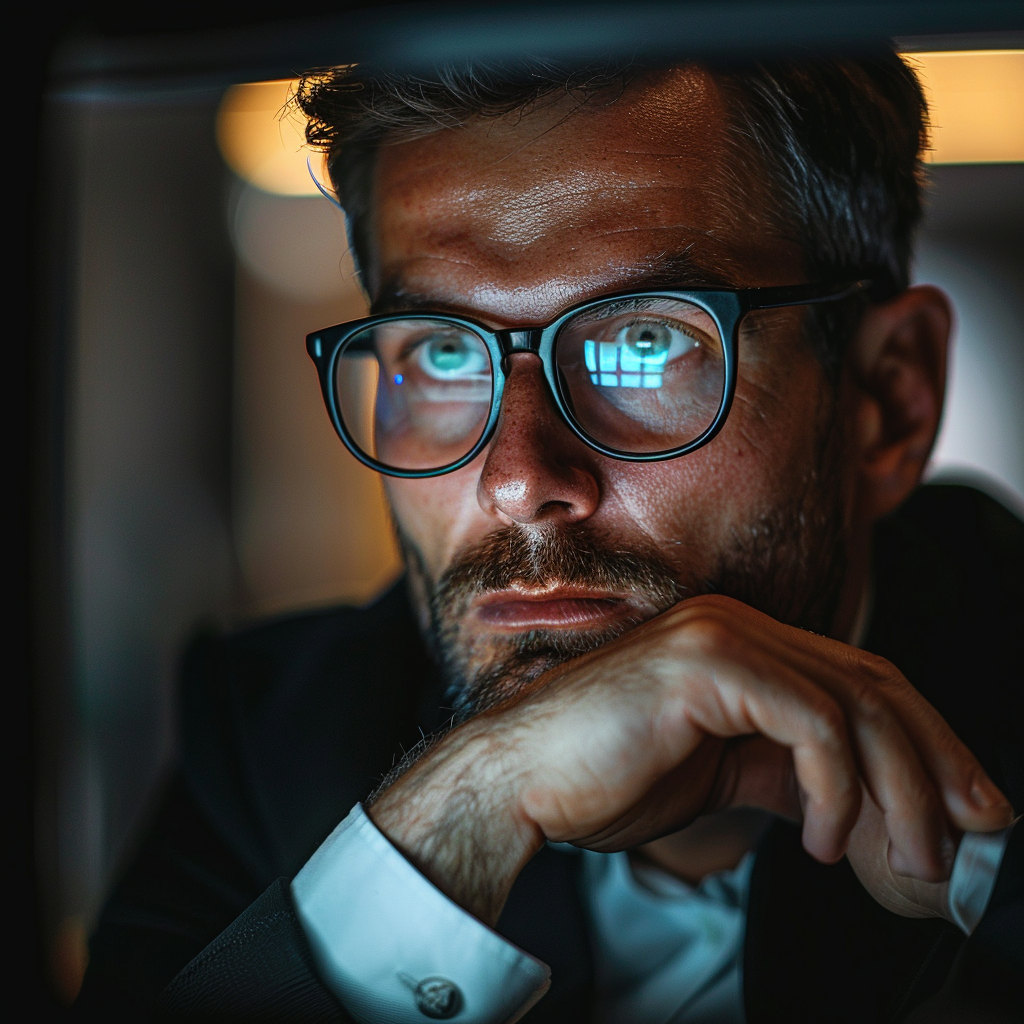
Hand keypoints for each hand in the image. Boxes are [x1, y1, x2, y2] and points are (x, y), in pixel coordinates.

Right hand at [369, 594, 1013, 925]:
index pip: (861, 680)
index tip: (967, 808)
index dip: (927, 742)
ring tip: (905, 858)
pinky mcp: (704, 661)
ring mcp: (721, 634)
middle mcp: (738, 622)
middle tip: (969, 834)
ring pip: (856, 703)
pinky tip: (821, 838)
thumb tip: (864, 808)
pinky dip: (836, 786)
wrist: (520, 775)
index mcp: (740, 641)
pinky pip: (810, 720)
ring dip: (898, 790)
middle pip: (875, 683)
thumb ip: (791, 774)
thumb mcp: (723, 777)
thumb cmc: (604, 777)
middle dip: (939, 763)